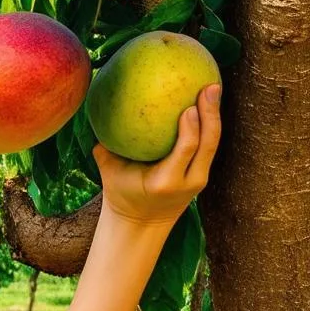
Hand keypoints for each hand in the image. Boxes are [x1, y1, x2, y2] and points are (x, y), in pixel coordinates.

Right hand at [92, 83, 221, 226]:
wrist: (141, 223)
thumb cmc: (120, 194)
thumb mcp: (109, 174)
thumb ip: (104, 148)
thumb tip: (94, 115)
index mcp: (164, 181)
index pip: (185, 150)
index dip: (192, 127)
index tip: (189, 106)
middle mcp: (187, 181)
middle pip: (208, 144)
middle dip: (212, 113)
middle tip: (210, 87)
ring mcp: (198, 180)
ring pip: (213, 144)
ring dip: (215, 115)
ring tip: (213, 88)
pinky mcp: (201, 175)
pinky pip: (209, 146)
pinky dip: (209, 124)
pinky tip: (206, 103)